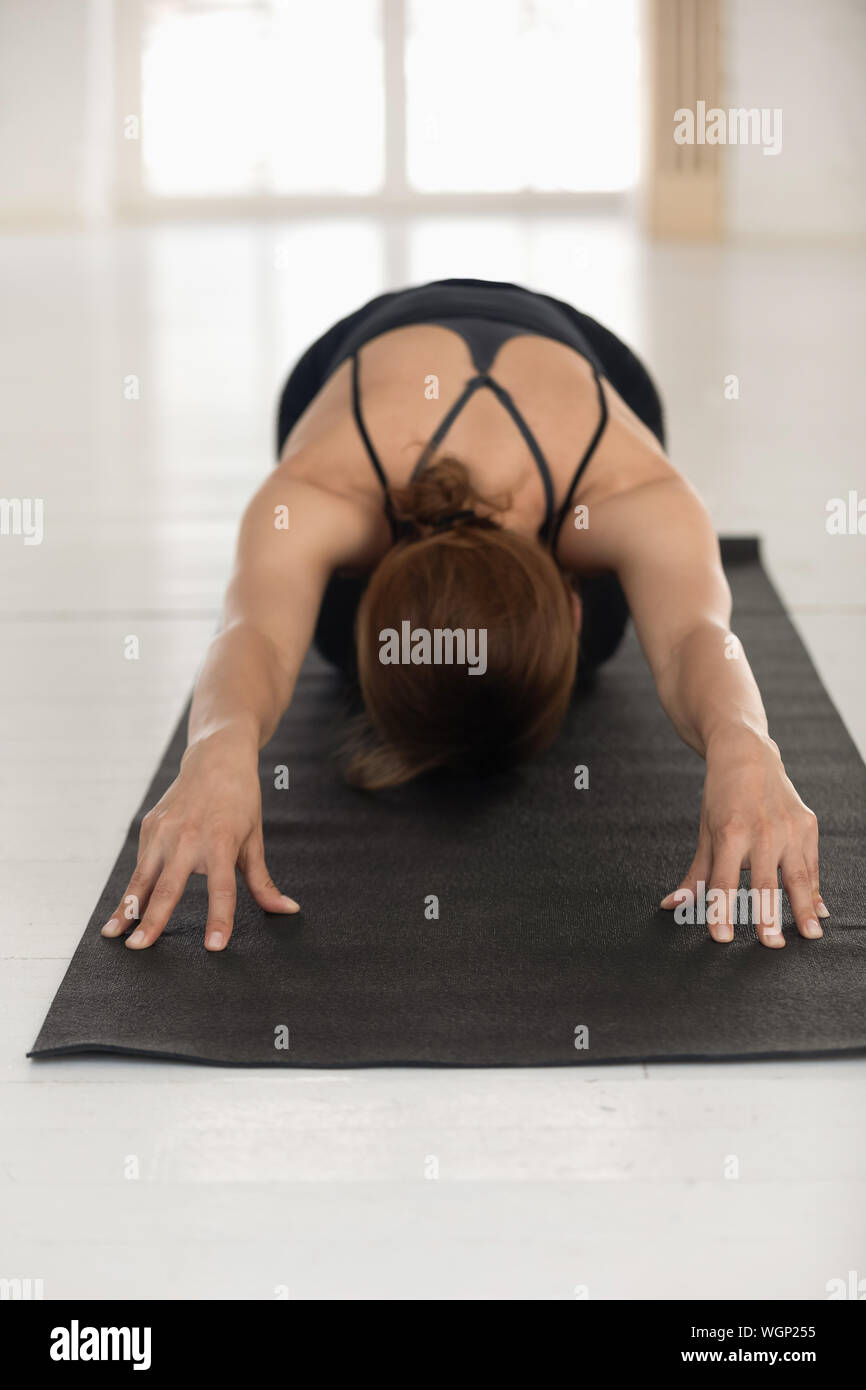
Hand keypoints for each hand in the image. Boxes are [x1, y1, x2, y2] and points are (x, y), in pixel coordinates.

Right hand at [100, 731, 297, 950]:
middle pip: (169, 887)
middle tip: (139, 948)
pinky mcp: (150, 826)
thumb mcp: (254, 840)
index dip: (220, 919)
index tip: (214, 947)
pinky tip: (124, 911)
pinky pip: (142, 864)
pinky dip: (132, 888)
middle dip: (153, 920)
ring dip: (127, 908)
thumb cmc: (240, 801)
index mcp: (222, 842)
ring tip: (112, 935)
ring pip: (143, 877)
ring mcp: (165, 831)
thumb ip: (263, 882)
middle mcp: (189, 838)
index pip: (223, 889)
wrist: (216, 758)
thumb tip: (288, 910)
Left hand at [660, 728, 826, 946]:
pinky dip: (817, 890)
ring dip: (804, 908)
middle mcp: (762, 831)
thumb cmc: (721, 797)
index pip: (723, 881)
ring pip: (797, 876)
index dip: (721, 911)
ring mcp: (788, 828)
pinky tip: (819, 913)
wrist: (747, 754)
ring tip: (810, 936)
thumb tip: (669, 906)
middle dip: (768, 915)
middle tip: (771, 945)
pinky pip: (812, 865)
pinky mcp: (807, 824)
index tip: (721, 938)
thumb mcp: (705, 832)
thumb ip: (695, 874)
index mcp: (730, 833)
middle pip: (764, 881)